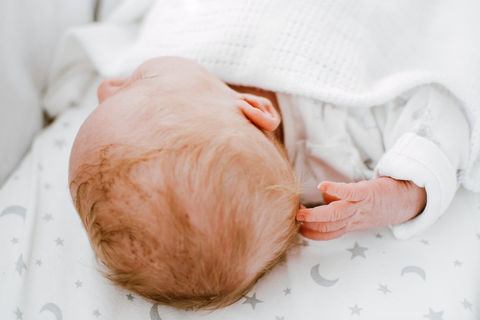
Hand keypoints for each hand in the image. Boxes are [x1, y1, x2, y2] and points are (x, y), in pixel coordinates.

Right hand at [296, 177, 425, 240]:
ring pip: (336, 214)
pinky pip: (350, 193)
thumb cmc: (383, 202)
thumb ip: (342, 205)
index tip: (298, 228)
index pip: (330, 232)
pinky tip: (322, 186)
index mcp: (352, 223)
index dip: (313, 233)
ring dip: (317, 215)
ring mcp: (361, 206)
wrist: (411, 198)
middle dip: (311, 225)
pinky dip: (336, 190)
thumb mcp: (361, 209)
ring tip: (301, 211)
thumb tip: (324, 196)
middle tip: (294, 220)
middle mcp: (355, 218)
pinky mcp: (368, 192)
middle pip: (330, 226)